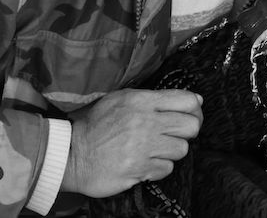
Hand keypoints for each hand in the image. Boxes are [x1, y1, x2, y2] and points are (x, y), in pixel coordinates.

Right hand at [61, 88, 202, 197]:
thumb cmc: (97, 125)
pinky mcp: (140, 169)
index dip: (194, 109)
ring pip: (182, 149)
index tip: (189, 114)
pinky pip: (167, 168)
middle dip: (187, 131)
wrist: (72, 154)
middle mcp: (146, 122)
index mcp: (141, 101)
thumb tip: (193, 99)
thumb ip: (154, 98)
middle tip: (175, 134)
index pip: (187, 100)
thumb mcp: (121, 99)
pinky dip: (159, 167)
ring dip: (171, 151)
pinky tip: (145, 162)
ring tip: (155, 149)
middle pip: (191, 126)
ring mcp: (143, 147)